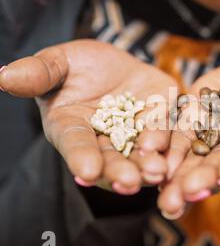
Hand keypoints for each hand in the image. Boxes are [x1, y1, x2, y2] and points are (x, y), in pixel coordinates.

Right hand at [0, 40, 177, 193]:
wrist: (114, 63)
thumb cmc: (78, 66)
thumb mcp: (58, 63)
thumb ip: (39, 73)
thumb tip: (3, 76)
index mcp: (73, 129)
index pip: (76, 145)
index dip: (81, 157)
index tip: (86, 170)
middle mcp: (104, 140)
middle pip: (113, 158)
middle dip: (121, 171)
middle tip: (130, 182)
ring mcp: (135, 133)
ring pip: (142, 153)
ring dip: (150, 165)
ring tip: (157, 173)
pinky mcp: (161, 121)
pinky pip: (168, 134)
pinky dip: (172, 144)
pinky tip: (177, 155)